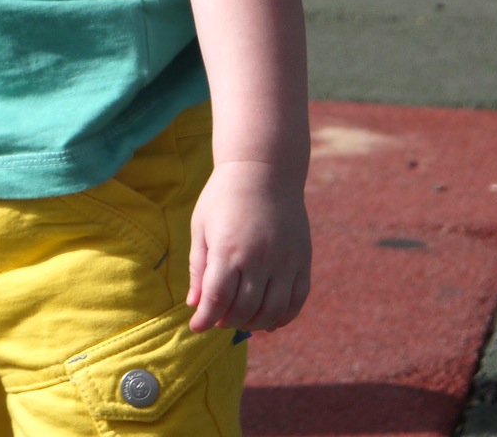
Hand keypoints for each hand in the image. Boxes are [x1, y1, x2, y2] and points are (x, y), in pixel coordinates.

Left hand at [187, 159, 310, 332]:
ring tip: (240, 320)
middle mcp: (259, 259)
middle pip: (244, 309)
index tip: (196, 326)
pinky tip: (269, 320)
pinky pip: (296, 300)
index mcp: (228, 249)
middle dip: (226, 321)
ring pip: (272, 311)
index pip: (217, 299)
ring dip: (254, 324)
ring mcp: (285, 261)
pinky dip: (283, 317)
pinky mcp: (302, 261)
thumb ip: (199, 267)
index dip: (205, 319)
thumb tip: (194, 304)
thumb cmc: (224, 197)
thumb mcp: (202, 227)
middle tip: (217, 320)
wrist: (264, 171)